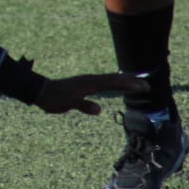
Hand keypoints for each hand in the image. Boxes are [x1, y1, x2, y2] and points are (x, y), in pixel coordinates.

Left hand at [34, 72, 149, 115]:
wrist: (42, 91)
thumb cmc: (55, 98)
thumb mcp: (69, 103)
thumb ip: (83, 105)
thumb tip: (99, 109)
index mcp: (90, 83)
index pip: (113, 82)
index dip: (129, 84)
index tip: (142, 86)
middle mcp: (91, 80)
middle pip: (115, 79)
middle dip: (131, 81)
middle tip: (147, 85)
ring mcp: (89, 82)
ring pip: (111, 80)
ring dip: (124, 81)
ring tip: (138, 84)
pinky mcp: (86, 85)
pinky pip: (105, 83)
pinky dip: (115, 84)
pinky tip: (118, 87)